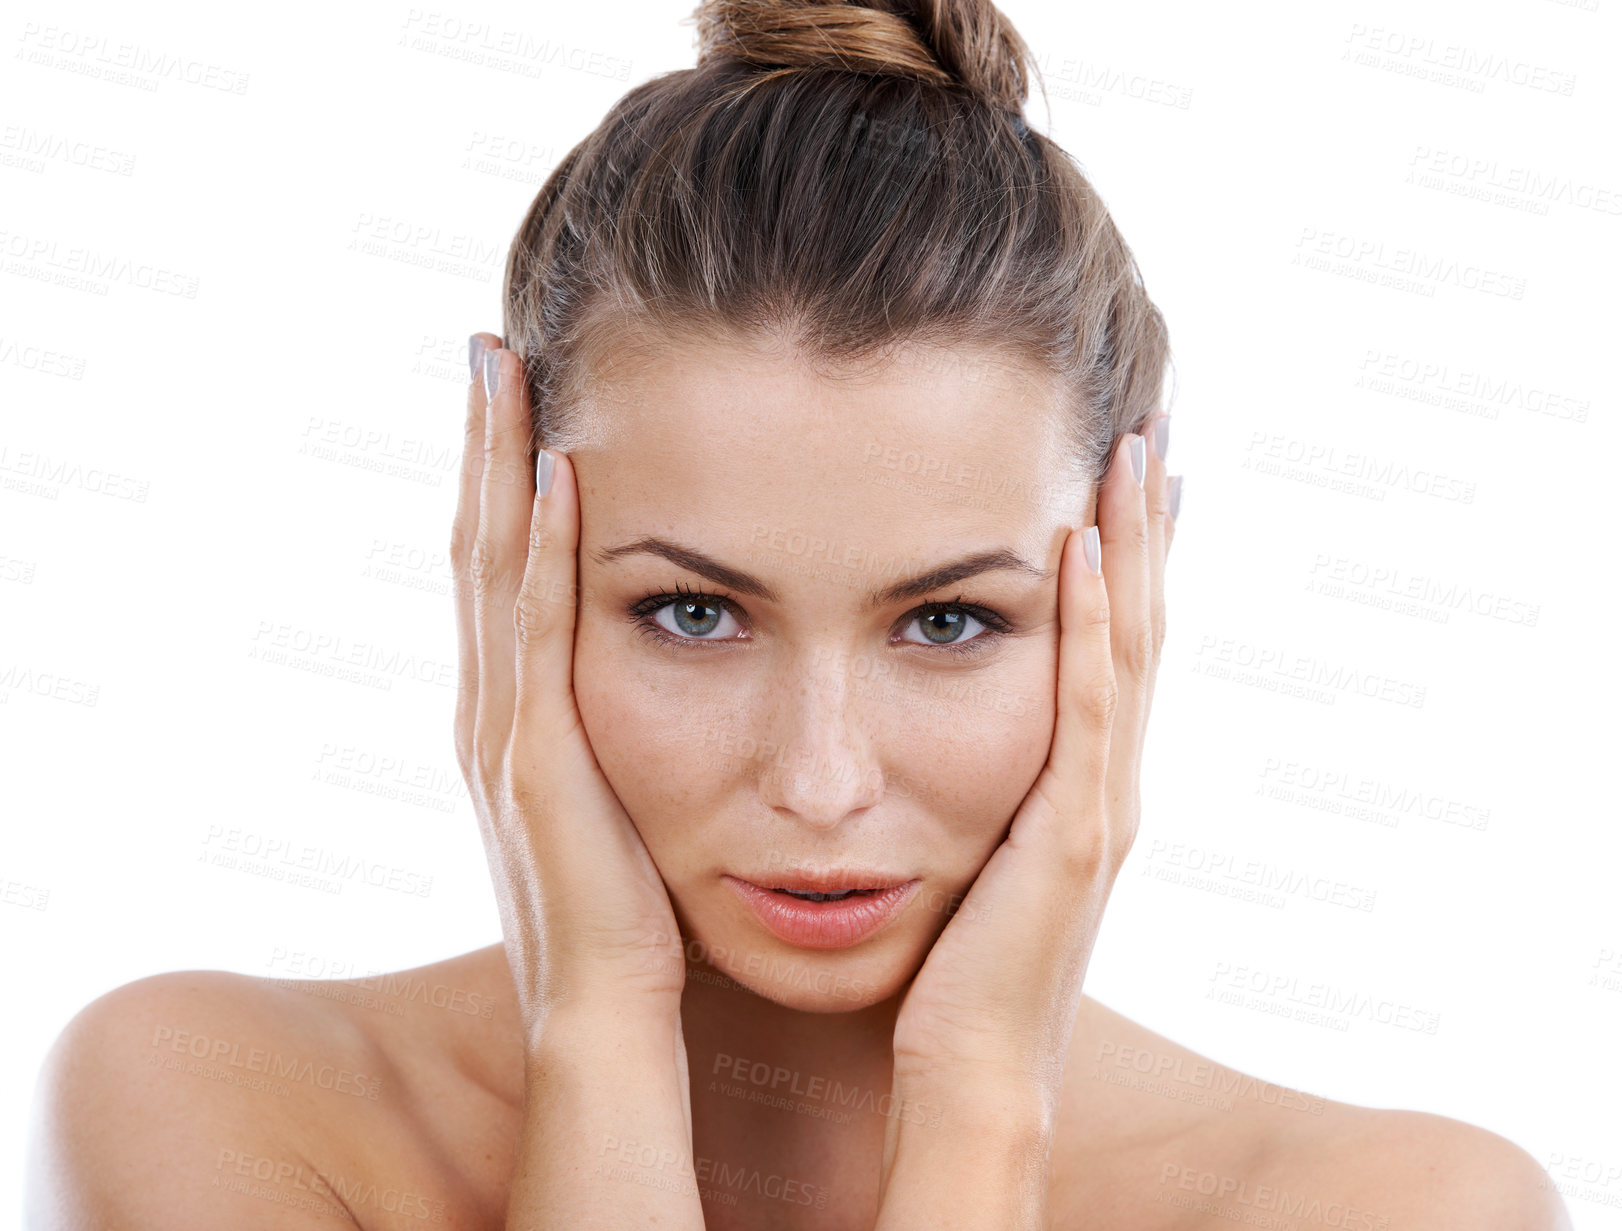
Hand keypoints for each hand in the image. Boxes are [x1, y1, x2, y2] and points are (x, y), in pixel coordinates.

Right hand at [451, 334, 686, 1039]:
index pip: (510, 576)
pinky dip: (544, 547)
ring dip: (496, 466)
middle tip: (492, 347)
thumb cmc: (635, 925)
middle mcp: (500, 713)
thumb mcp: (630, 805)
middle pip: (483, 549)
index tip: (521, 396)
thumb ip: (635, 735)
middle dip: (483, 447)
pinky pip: (540, 632)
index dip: (505, 483)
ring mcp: (508, 735)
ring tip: (502, 368)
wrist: (612, 1027)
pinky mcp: (538, 762)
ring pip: (494, 569)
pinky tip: (563, 469)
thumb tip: (691, 674)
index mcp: (526, 721)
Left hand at [889, 421, 1177, 1103]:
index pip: (1112, 644)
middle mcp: (1107, 781)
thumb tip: (935, 733)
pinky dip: (1089, 624)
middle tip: (1148, 426)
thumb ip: (975, 786)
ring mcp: (1099, 804)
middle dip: (1144, 525)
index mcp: (1080, 782)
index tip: (1120, 470)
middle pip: (1136, 625)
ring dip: (1132, 546)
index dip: (1126, 556)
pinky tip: (1082, 548)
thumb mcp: (971, 853)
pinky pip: (1085, 708)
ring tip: (1132, 451)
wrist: (970, 1072)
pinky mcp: (1072, 835)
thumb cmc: (956, 973)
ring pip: (1126, 648)